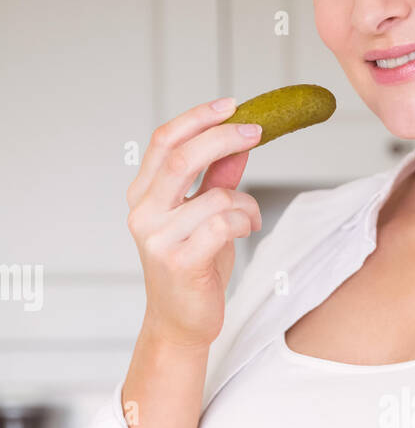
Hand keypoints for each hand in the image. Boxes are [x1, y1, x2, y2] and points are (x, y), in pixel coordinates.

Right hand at [125, 96, 263, 349]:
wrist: (182, 322)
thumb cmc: (194, 268)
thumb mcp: (205, 216)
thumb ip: (217, 180)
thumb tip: (239, 142)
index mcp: (143, 196)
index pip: (163, 141)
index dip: (198, 117)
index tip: (231, 104)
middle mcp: (143, 213)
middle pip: (180, 156)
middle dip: (223, 137)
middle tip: (257, 131)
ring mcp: (157, 239)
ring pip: (214, 196)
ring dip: (245, 202)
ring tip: (250, 218)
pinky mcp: (179, 261)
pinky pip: (223, 224)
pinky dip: (244, 221)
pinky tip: (246, 230)